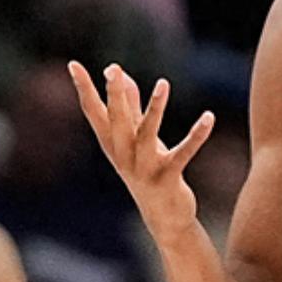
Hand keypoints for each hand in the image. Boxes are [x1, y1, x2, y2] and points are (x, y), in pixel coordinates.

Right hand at [68, 61, 214, 239]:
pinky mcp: (167, 178)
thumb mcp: (136, 139)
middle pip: (116, 120)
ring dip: (155, 108)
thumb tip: (122, 76)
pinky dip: (197, 136)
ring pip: (147, 134)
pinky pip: (183, 153)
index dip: (84, 88)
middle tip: (113, 70)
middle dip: (114, 94)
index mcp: (113, 144)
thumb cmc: (148, 171)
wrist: (163, 217)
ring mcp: (143, 168)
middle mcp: (123, 155)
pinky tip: (208, 117)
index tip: (72, 64)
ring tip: (163, 83)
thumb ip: (130, 108)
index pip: (93, 111)